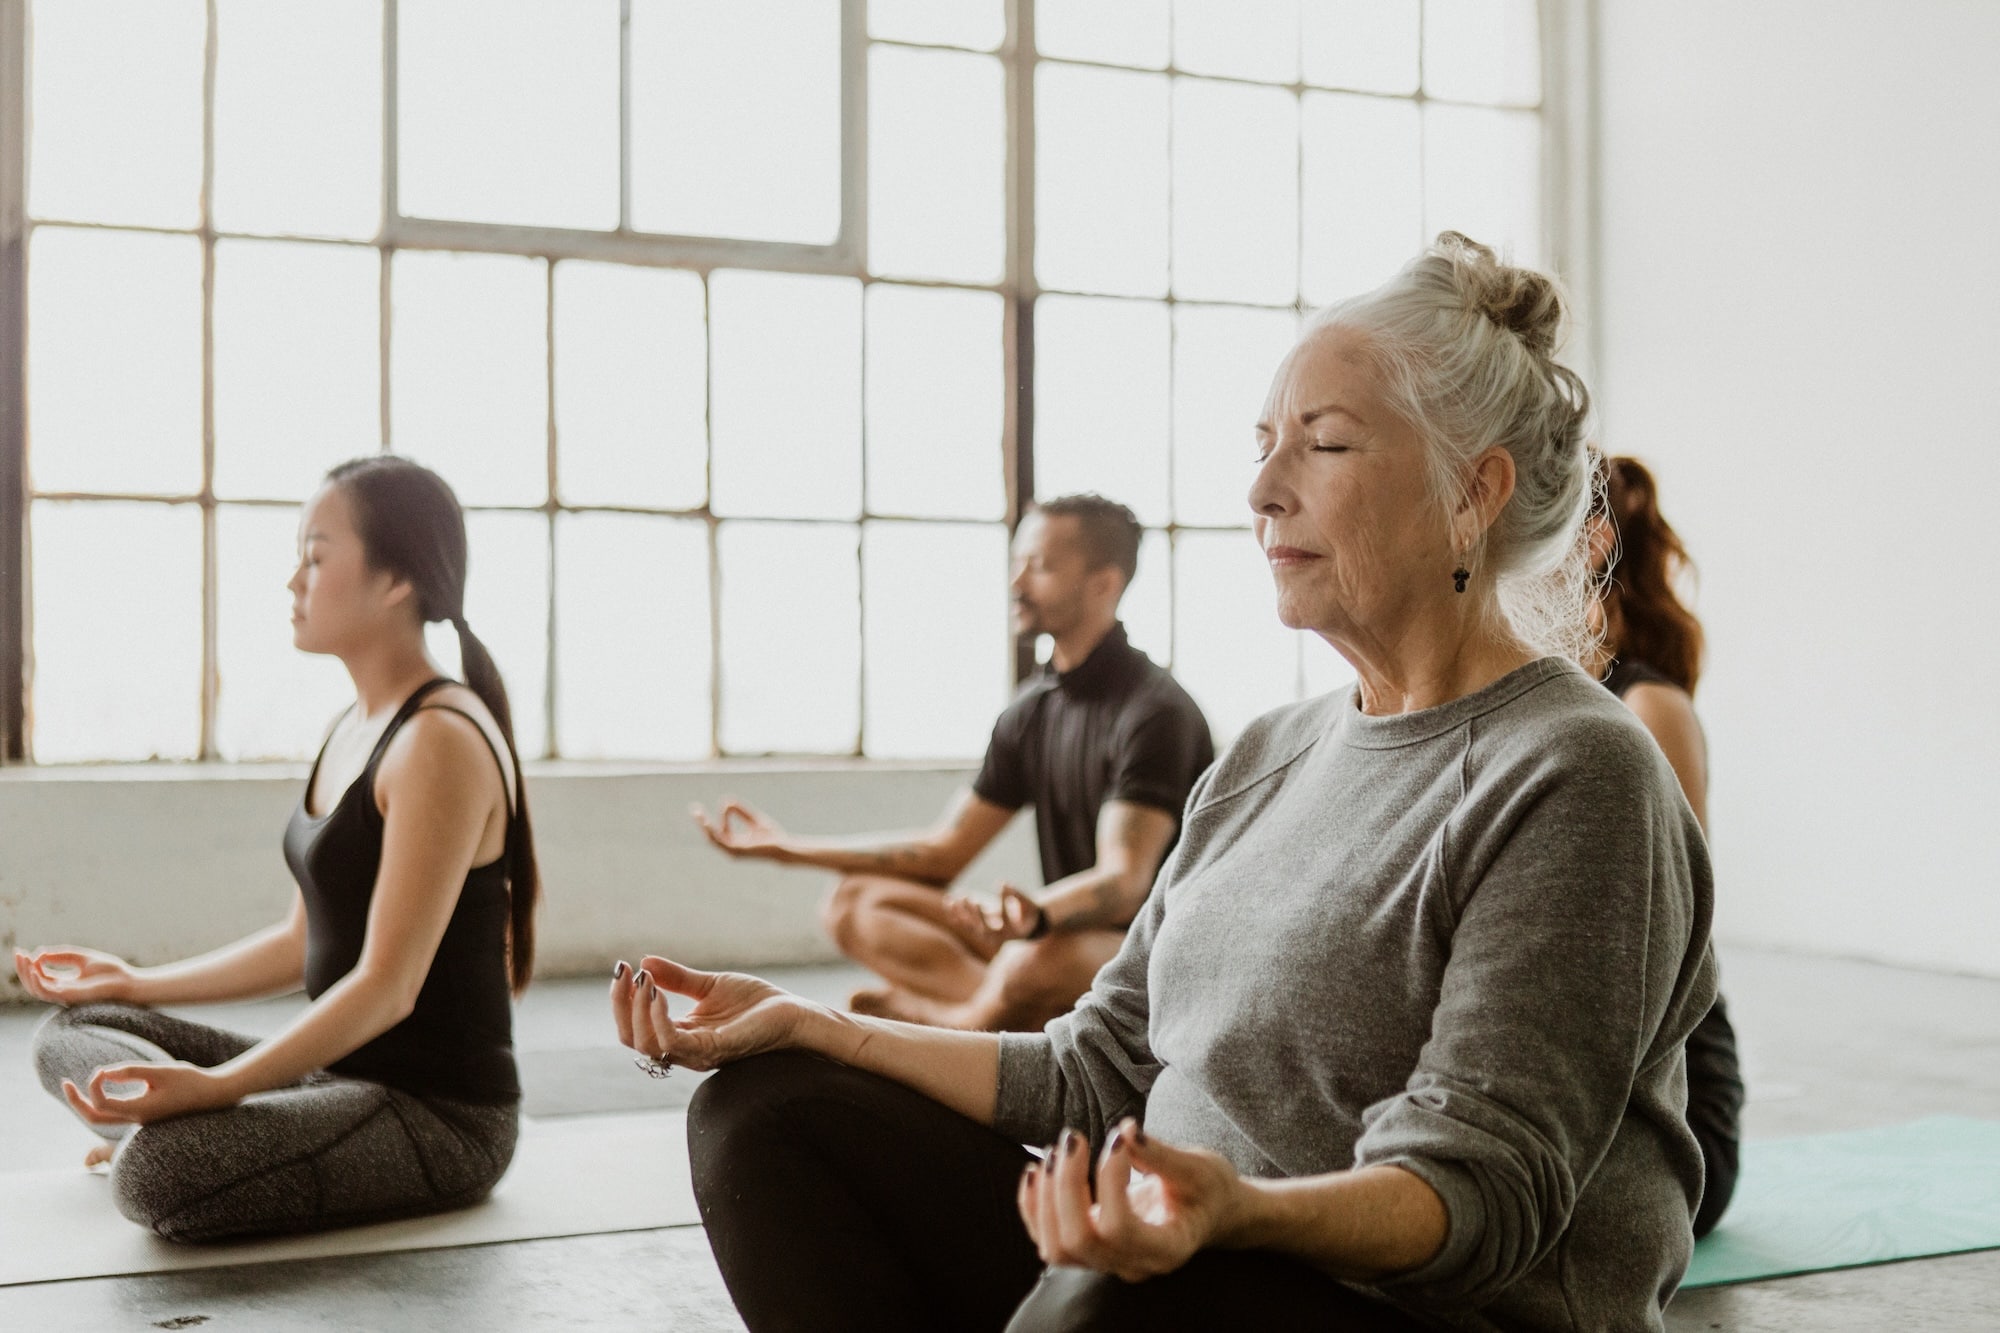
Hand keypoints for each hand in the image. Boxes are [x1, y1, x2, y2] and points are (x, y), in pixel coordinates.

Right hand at [13, 947, 142, 1006]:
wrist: (128, 982)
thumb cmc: (109, 971)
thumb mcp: (81, 958)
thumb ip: (61, 955)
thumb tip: (39, 954)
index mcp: (65, 982)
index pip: (40, 975)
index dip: (29, 964)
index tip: (22, 951)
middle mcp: (61, 991)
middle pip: (34, 983)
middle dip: (23, 969)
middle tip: (18, 953)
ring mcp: (64, 995)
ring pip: (36, 989)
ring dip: (27, 975)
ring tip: (24, 959)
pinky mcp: (69, 997)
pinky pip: (47, 993)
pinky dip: (38, 982)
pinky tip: (35, 970)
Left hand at [60, 1061, 237, 1126]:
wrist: (213, 1095)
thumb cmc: (191, 1081)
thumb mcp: (161, 1071)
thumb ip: (132, 1071)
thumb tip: (104, 1072)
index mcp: (138, 1110)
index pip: (101, 1102)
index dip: (94, 1085)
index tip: (103, 1069)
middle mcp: (135, 1119)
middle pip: (94, 1118)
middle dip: (77, 1101)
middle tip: (65, 1084)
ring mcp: (139, 1119)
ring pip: (102, 1117)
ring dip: (87, 1102)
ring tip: (77, 1086)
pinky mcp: (144, 1114)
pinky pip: (114, 1113)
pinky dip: (101, 1101)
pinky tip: (104, 1085)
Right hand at [609, 956, 815, 1072]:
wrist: (792, 1013)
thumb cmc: (755, 1003)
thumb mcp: (709, 985)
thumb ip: (676, 979)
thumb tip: (644, 962)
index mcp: (680, 1036)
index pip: (634, 1028)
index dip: (622, 1000)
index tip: (621, 968)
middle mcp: (683, 1050)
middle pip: (632, 1039)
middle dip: (621, 1005)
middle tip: (624, 972)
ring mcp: (697, 1053)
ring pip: (647, 1044)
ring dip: (637, 1010)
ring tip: (643, 981)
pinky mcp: (714, 1049)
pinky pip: (674, 1043)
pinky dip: (659, 1019)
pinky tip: (657, 994)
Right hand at [690, 799, 790, 861]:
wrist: (782, 846)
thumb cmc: (770, 835)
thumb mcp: (753, 818)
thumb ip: (740, 811)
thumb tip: (726, 802)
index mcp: (735, 843)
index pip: (719, 831)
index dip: (720, 816)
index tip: (726, 803)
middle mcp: (731, 849)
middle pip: (711, 836)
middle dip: (702, 823)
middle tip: (694, 809)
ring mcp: (733, 852)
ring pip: (713, 840)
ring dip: (706, 827)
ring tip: (700, 816)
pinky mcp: (737, 851)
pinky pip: (722, 841)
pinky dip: (718, 830)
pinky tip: (715, 822)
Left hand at [944, 883, 1043, 952]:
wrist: (1023, 928)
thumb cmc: (1028, 913)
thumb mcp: (1029, 905)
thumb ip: (1019, 895)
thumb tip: (1003, 883)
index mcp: (1013, 932)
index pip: (1007, 917)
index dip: (1005, 900)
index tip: (1003, 883)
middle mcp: (998, 937)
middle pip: (985, 928)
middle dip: (978, 915)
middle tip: (972, 901)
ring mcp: (985, 935)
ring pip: (971, 926)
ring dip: (963, 913)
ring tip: (956, 900)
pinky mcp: (977, 930)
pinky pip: (963, 923)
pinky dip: (955, 913)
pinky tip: (948, 901)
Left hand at [1019, 1119, 1250, 1282]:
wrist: (1209, 1209)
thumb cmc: (1209, 1188)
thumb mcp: (1198, 1168)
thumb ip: (1161, 1154)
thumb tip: (1126, 1131)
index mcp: (1166, 1249)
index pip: (1120, 1228)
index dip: (1109, 1180)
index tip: (1118, 1138)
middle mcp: (1134, 1264)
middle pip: (1079, 1241)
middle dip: (1066, 1186)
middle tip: (1072, 1138)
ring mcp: (1108, 1262)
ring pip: (1057, 1248)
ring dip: (1046, 1198)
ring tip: (1054, 1152)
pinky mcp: (1091, 1249)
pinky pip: (1048, 1240)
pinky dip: (1033, 1208)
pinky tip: (1037, 1170)